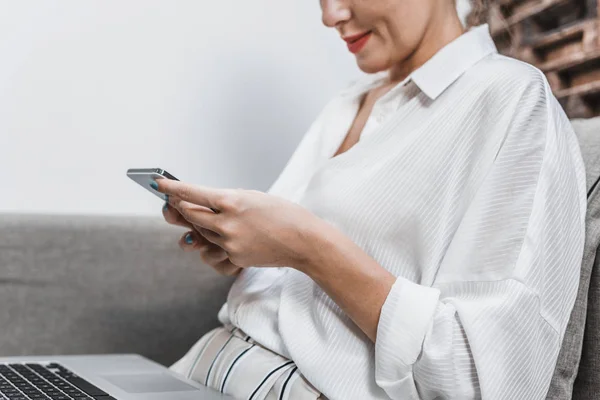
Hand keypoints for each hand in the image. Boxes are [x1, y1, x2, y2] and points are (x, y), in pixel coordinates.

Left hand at [154, 179, 322, 269]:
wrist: (304, 240)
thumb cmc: (282, 213)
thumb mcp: (253, 197)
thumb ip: (227, 200)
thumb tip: (203, 204)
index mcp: (232, 201)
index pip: (192, 194)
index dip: (172, 188)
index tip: (157, 183)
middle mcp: (227, 223)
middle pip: (190, 216)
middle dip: (180, 208)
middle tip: (174, 202)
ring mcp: (229, 243)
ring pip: (201, 235)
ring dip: (201, 227)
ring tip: (212, 221)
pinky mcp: (235, 258)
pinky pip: (215, 251)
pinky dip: (217, 244)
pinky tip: (226, 239)